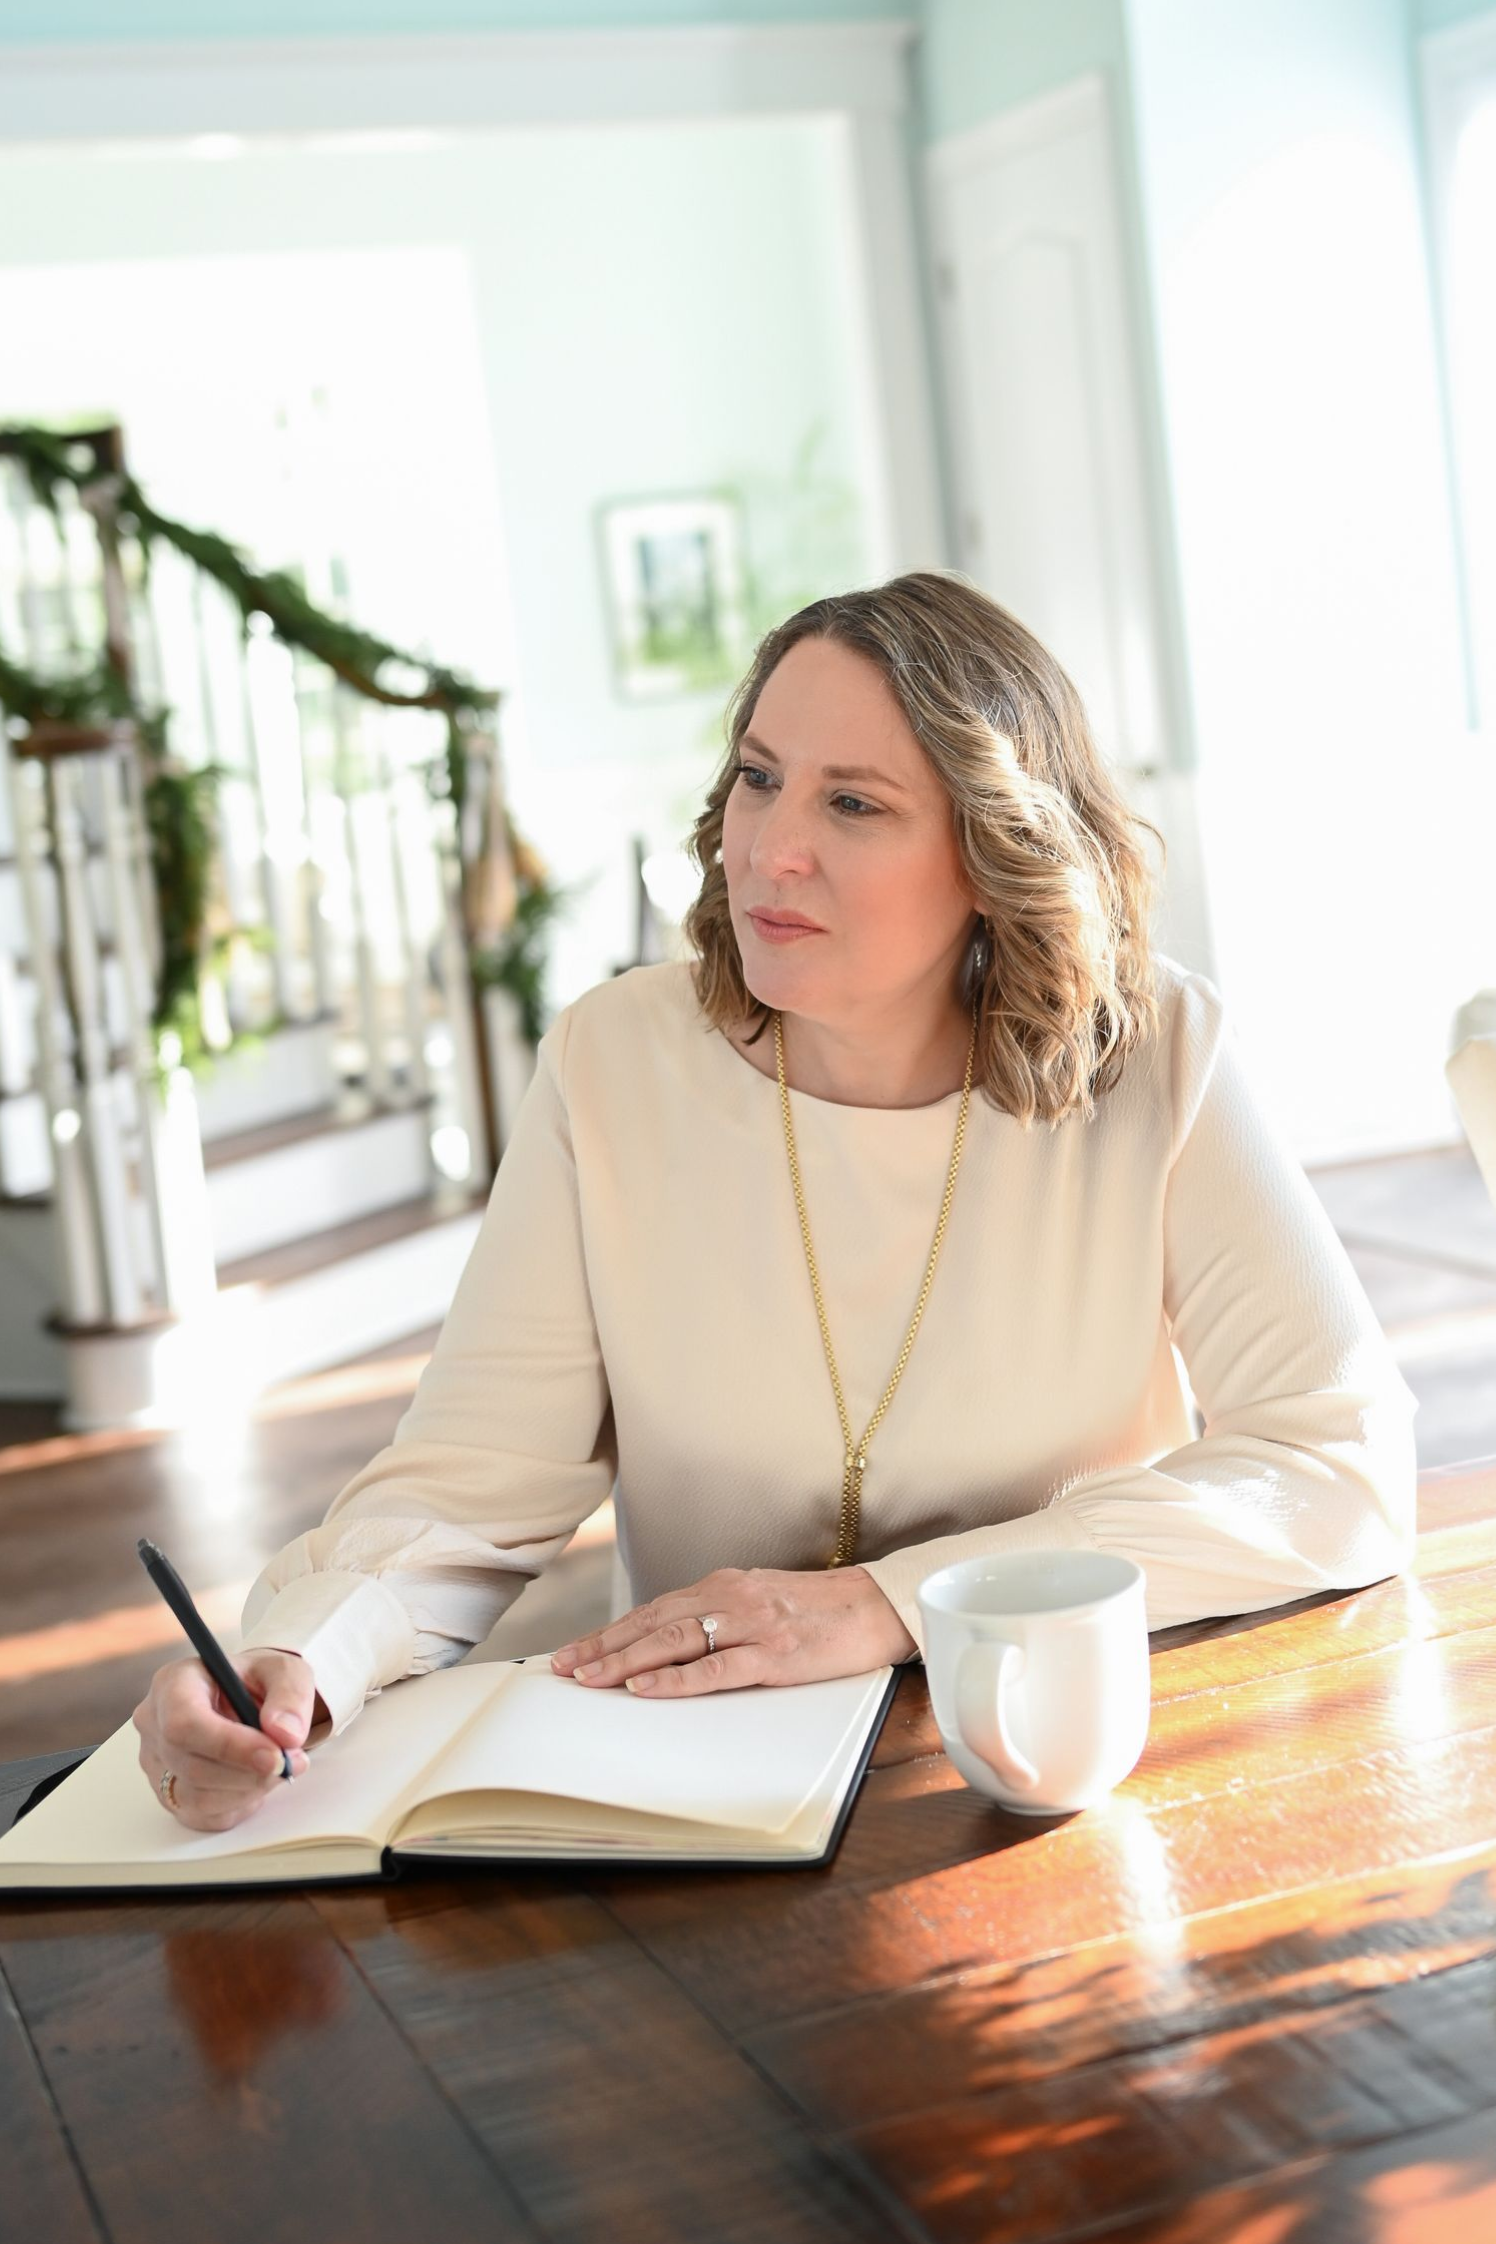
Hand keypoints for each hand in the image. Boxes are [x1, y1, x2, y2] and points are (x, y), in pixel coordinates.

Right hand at [133, 1648, 322, 1830]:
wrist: (247, 1698)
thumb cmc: (257, 1680)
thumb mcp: (283, 1670)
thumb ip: (290, 1695)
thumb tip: (285, 1734)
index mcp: (174, 1683)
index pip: (184, 1723)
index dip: (229, 1746)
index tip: (274, 1755)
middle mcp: (154, 1724)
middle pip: (191, 1766)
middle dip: (248, 1773)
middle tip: (290, 1763)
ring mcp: (157, 1762)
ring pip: (196, 1797)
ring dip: (247, 1790)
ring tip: (277, 1767)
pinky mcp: (168, 1794)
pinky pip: (203, 1815)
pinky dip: (238, 1804)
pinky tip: (254, 1779)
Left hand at [549, 1564, 916, 1696]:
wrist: (877, 1606)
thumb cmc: (821, 1610)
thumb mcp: (762, 1600)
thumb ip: (722, 1614)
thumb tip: (675, 1639)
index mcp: (725, 1586)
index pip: (655, 1610)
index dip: (611, 1631)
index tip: (576, 1651)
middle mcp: (730, 1599)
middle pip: (653, 1623)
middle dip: (604, 1647)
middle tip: (563, 1668)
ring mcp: (751, 1626)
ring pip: (674, 1642)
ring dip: (626, 1661)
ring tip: (589, 1678)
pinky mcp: (775, 1655)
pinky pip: (716, 1669)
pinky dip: (676, 1679)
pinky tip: (646, 1688)